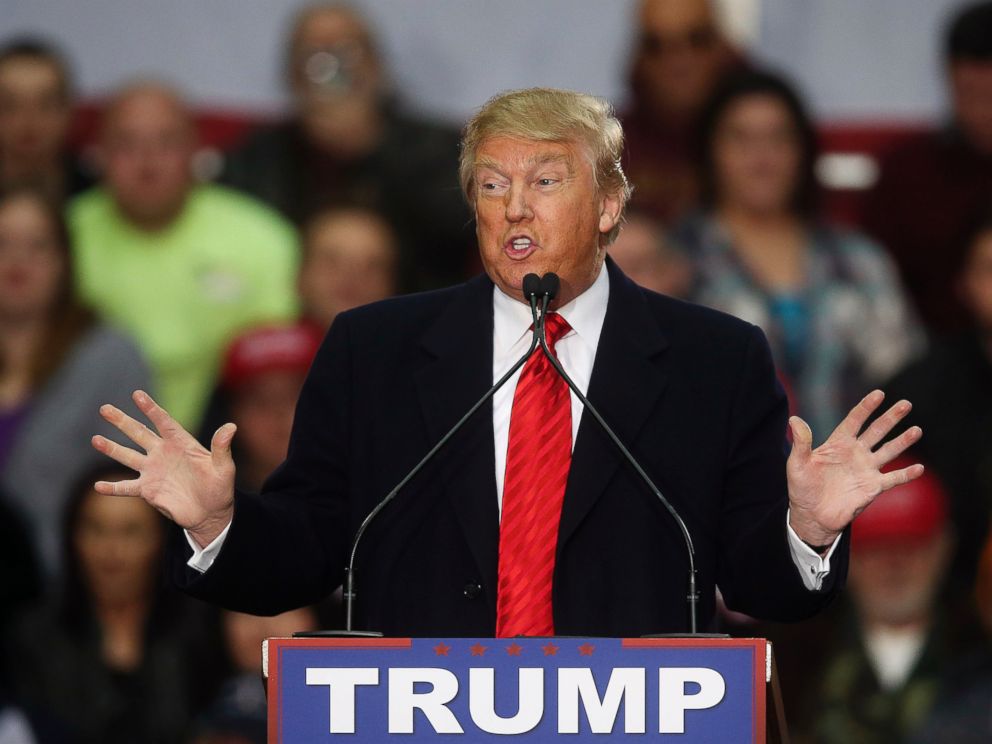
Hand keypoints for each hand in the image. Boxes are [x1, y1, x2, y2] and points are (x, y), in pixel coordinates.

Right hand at [91, 390, 236, 547]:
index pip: (164, 422)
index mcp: (181, 444)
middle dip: (122, 421)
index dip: (151, 409)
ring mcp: (153, 471)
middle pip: (139, 433)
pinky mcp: (148, 490)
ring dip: (112, 448)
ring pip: (128, 456)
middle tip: (104, 408)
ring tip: (95, 439)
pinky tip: (98, 486)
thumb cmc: (220, 487)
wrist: (211, 513)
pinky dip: (113, 488)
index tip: (137, 395)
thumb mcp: (224, 467)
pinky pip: (127, 487)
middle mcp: (163, 454)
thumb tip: (231, 426)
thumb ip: (222, 447)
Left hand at [787, 390, 923, 546]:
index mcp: (838, 444)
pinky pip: (893, 479)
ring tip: (917, 430)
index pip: (854, 420)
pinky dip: (906, 474)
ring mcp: (866, 469)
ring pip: (889, 451)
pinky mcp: (873, 487)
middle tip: (906, 404)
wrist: (811, 515)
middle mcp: (855, 453)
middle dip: (891, 418)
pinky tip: (919, 468)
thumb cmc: (802, 488)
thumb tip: (794, 419)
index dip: (866, 407)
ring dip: (902, 441)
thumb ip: (801, 442)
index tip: (879, 393)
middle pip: (876, 431)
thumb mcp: (797, 464)